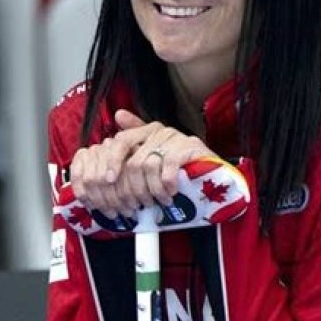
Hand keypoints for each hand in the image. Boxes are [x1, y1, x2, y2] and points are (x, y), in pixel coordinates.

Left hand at [69, 109, 216, 218]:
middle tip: (136, 205)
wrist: (213, 168)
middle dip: (132, 188)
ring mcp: (174, 138)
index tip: (108, 181)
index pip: (121, 141)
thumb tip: (117, 115)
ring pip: (148, 166)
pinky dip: (165, 184)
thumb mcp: (154, 152)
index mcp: (147, 130)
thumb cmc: (180, 163)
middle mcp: (159, 131)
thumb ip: (135, 140)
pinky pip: (167, 167)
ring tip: (155, 202)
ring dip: (150, 190)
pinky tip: (169, 193)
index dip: (112, 162)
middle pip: (133, 161)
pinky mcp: (189, 147)